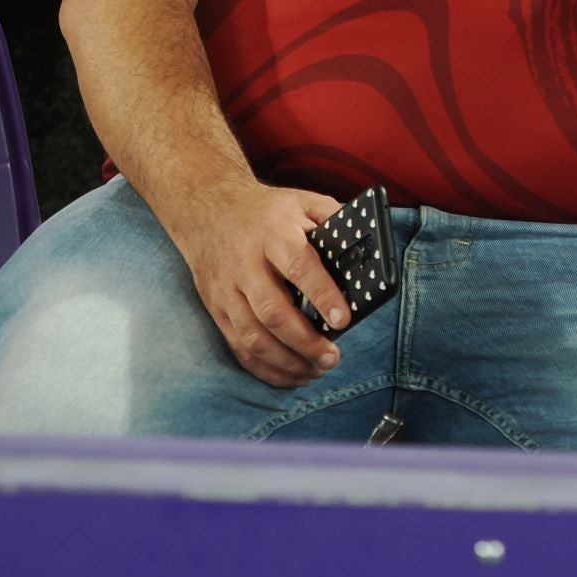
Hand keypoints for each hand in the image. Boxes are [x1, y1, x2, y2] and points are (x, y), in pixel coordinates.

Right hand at [165, 181, 353, 387]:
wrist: (208, 210)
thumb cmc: (266, 211)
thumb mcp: (302, 201)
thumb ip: (333, 219)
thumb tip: (368, 246)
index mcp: (274, 234)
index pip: (299, 267)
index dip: (322, 295)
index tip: (343, 320)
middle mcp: (247, 264)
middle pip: (273, 311)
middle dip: (305, 341)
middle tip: (333, 358)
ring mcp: (228, 291)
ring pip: (254, 336)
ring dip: (287, 362)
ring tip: (317, 370)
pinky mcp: (217, 310)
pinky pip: (239, 347)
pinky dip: (265, 369)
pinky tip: (291, 375)